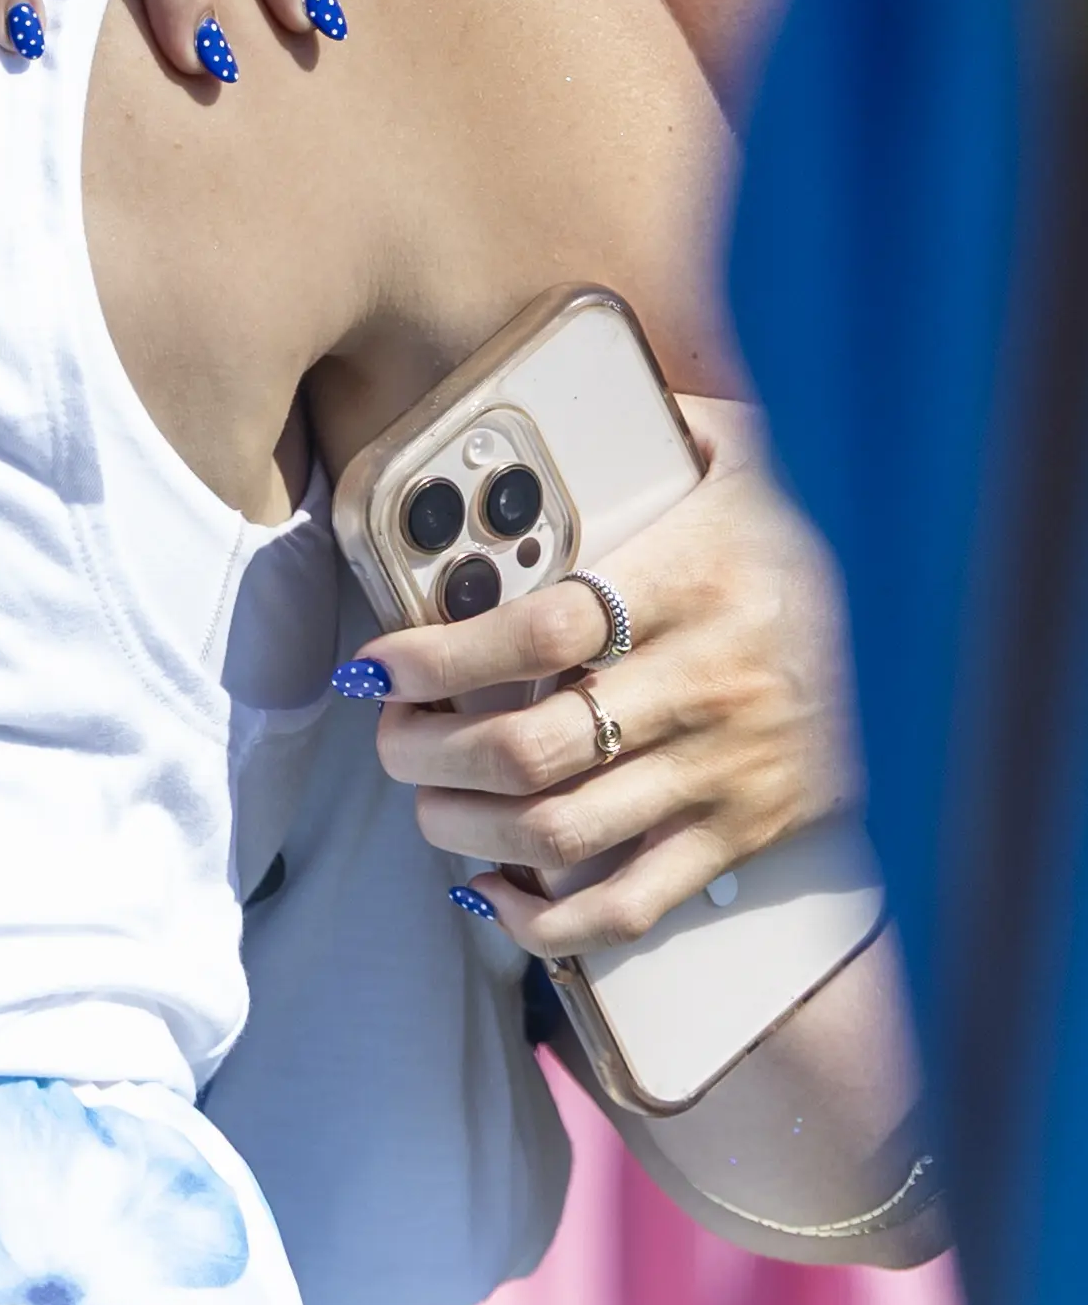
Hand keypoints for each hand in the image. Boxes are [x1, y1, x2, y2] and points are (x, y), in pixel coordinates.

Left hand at [350, 400, 859, 955]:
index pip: (542, 630)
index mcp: (692, 582)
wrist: (927, 627)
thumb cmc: (798, 532)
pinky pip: (632, 901)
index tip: (378, 666)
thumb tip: (568, 387)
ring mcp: (725, 769)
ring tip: (427, 802)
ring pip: (567, 829)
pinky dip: (550, 917)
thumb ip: (653, 424)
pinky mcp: (744, 833)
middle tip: (389, 736)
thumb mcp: (740, 453)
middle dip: (432, 752)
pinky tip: (497, 892)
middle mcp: (706, 684)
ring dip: (469, 827)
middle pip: (535, 745)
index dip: (441, 657)